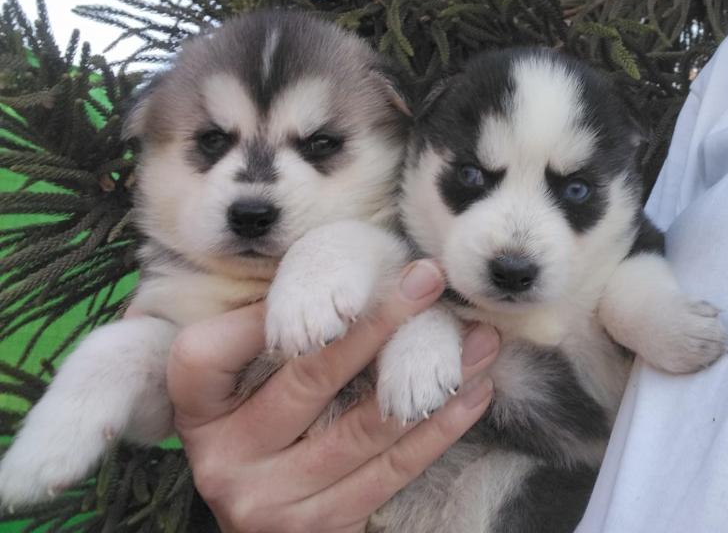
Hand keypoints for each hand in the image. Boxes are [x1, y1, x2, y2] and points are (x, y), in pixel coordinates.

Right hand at [168, 259, 499, 532]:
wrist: (258, 510)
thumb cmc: (254, 417)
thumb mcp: (238, 373)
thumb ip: (270, 328)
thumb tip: (353, 273)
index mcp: (197, 406)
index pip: (223, 346)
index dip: (287, 306)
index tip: (355, 273)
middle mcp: (225, 457)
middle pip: (311, 378)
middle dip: (379, 323)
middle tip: (428, 279)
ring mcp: (273, 500)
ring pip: (366, 428)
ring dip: (432, 378)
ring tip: (478, 338)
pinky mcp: (322, 527)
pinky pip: (392, 471)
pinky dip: (439, 428)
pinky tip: (473, 391)